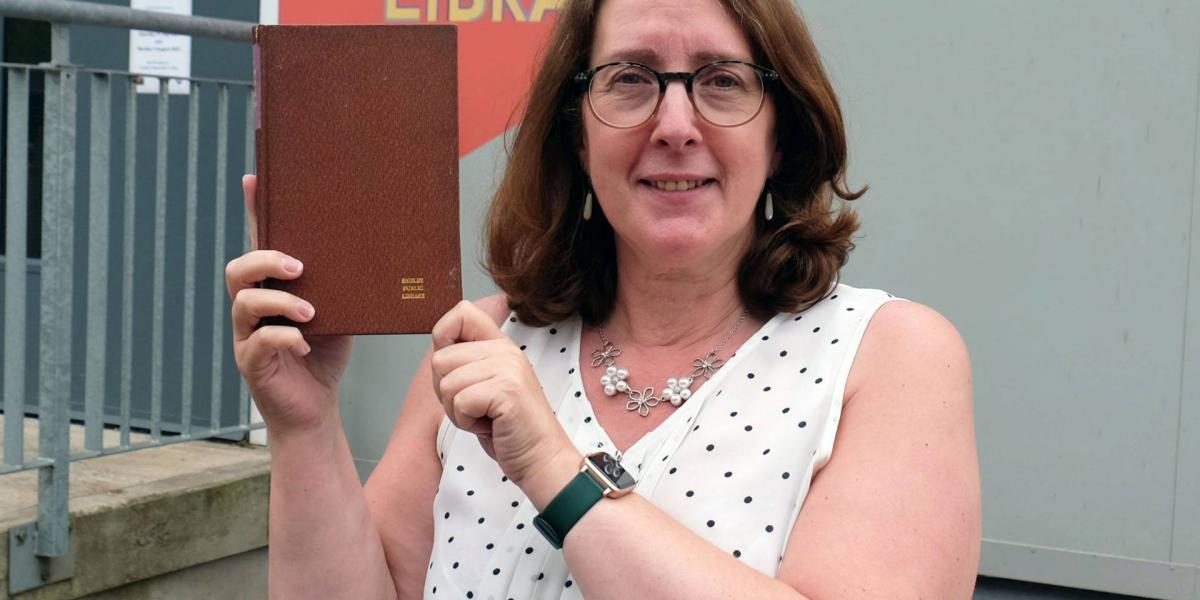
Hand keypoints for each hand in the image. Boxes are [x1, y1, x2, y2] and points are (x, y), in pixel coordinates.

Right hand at [225, 174, 352, 433]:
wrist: (316, 407)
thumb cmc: (325, 354)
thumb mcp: (339, 310)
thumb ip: (341, 285)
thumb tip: (374, 250)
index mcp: (271, 288)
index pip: (258, 245)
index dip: (254, 213)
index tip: (253, 180)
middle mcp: (252, 308)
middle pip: (238, 270)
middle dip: (265, 260)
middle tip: (297, 265)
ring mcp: (247, 336)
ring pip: (244, 304)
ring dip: (278, 301)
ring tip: (309, 311)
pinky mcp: (251, 364)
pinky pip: (258, 343)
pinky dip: (282, 338)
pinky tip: (303, 341)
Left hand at [430, 301, 575, 487]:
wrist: (541, 459)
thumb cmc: (509, 429)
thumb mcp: (487, 386)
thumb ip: (467, 364)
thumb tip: (438, 351)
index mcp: (501, 345)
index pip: (462, 312)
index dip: (443, 337)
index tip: (456, 369)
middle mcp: (505, 350)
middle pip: (440, 358)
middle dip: (447, 392)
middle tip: (476, 407)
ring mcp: (508, 368)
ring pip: (446, 383)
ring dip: (457, 411)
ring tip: (485, 417)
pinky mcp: (506, 390)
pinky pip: (459, 402)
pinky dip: (466, 423)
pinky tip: (490, 426)